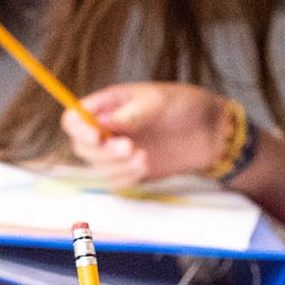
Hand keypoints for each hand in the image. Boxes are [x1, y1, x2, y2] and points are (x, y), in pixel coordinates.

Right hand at [62, 82, 229, 186]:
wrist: (211, 130)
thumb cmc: (184, 105)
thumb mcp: (157, 102)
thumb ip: (130, 114)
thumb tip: (100, 123)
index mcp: (108, 105)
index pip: (74, 119)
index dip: (79, 130)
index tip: (98, 136)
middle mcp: (107, 129)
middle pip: (81, 146)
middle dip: (103, 152)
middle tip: (129, 148)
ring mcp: (118, 151)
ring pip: (97, 168)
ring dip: (117, 167)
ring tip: (143, 157)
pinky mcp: (131, 170)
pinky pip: (115, 182)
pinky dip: (126, 178)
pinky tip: (145, 167)